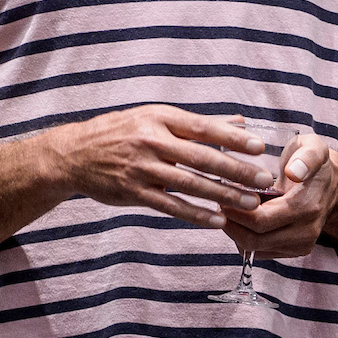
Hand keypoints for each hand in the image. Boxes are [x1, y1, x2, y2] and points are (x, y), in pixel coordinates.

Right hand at [51, 105, 273, 225]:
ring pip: (190, 183)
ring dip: (223, 195)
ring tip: (250, 203)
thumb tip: (240, 123)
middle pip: (202, 157)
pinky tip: (217, 220)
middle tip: (264, 180)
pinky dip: (196, 214)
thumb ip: (199, 123)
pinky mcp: (134, 193)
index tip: (260, 147)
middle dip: (237, 170)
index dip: (232, 138)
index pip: (203, 128)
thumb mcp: (156, 117)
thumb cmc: (122, 132)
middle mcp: (152, 141)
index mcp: (160, 118)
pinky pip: (171, 205)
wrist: (74, 154)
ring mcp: (142, 168)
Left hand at [223, 134, 337, 259]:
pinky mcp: (294, 252)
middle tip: (221, 202)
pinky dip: (245, 237)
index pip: (260, 221)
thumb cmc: (315, 164)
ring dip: (236, 231)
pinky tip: (243, 218)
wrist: (332, 185)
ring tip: (231, 208)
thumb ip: (306, 156)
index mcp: (307, 207)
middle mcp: (305, 232)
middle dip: (231, 223)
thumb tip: (294, 171)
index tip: (222, 194)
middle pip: (253, 240)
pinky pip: (259, 252)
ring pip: (253, 249)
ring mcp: (301, 246)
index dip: (235, 211)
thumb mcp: (314, 147)